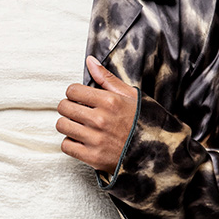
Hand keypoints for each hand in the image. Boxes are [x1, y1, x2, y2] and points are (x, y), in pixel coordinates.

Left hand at [56, 56, 137, 174]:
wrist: (156, 153)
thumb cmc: (143, 123)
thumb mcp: (131, 96)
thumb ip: (107, 78)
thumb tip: (90, 61)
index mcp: (109, 101)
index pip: (72, 91)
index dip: (74, 94)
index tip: (80, 99)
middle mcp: (100, 119)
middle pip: (64, 107)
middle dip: (69, 107)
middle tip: (78, 112)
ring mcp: (96, 140)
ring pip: (62, 126)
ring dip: (68, 125)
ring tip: (79, 126)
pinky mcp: (92, 158)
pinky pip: (66, 146)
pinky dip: (71, 143)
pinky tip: (81, 141)